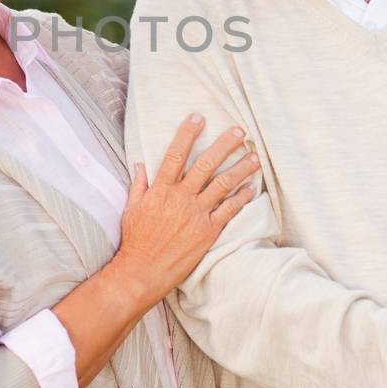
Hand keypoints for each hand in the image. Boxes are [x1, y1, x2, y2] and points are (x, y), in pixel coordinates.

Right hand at [113, 114, 259, 306]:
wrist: (143, 271)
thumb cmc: (136, 241)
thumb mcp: (132, 209)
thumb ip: (139, 185)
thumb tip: (140, 164)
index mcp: (160, 190)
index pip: (175, 154)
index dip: (187, 134)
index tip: (198, 117)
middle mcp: (180, 198)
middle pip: (205, 164)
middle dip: (224, 145)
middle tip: (239, 130)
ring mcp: (196, 214)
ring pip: (222, 184)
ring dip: (240, 169)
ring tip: (254, 156)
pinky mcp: (208, 231)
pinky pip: (228, 211)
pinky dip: (241, 198)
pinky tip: (251, 188)